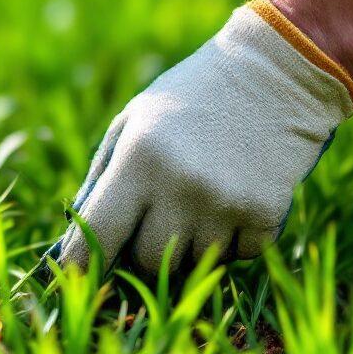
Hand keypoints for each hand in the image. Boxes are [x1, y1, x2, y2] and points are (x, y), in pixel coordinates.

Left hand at [54, 0, 352, 274]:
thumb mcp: (132, 121)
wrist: (275, 73)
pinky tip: (234, 199)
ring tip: (200, 200)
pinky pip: (236, 258)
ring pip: (191, 265)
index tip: (79, 280)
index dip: (82, 266)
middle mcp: (180, 185)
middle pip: (144, 261)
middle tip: (156, 219)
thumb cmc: (190, 98)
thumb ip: (101, 179)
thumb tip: (77, 245)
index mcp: (139, 158)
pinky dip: (232, 241)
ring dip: (189, 246)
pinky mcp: (264, 214)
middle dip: (142, 251)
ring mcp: (225, 203)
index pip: (96, 235)